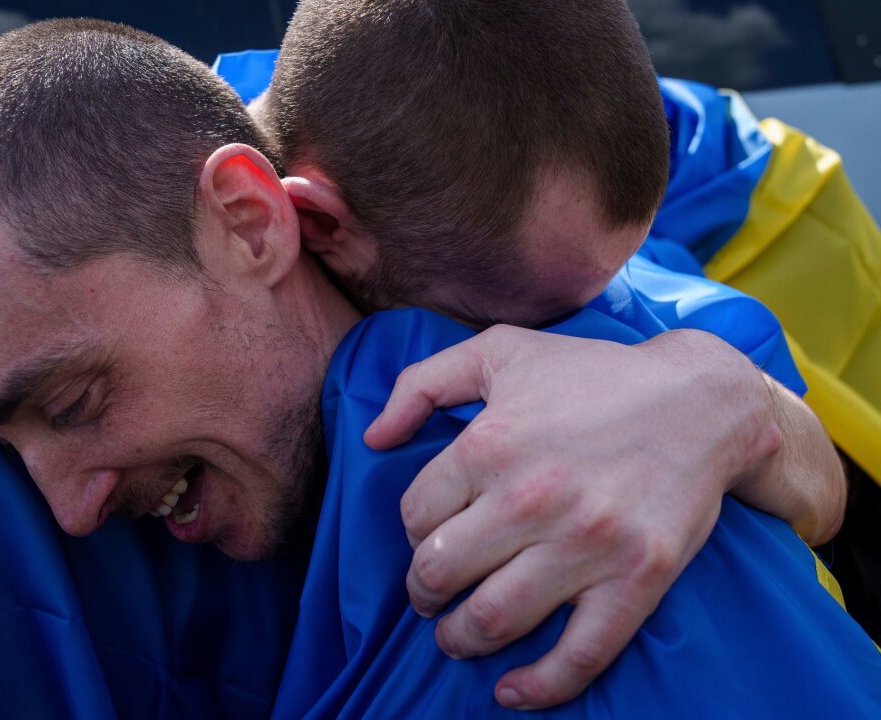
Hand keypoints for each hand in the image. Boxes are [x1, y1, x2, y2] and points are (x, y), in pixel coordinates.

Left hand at [365, 325, 788, 708]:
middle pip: (439, 571)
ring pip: (492, 619)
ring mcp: (586, 545)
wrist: (701, 400)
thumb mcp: (498, 351)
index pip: (415, 515)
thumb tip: (374, 438)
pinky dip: (538, 687)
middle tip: (428, 593)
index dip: (411, 530)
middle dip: (422, 591)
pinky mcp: (636, 579)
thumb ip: (421, 383)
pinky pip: (580, 655)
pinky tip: (509, 691)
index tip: (427, 534)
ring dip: (458, 639)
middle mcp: (531, 498)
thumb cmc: (591, 373)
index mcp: (490, 444)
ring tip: (454, 636)